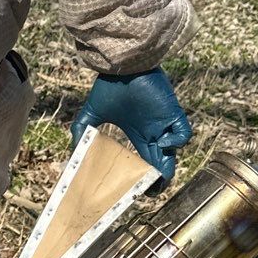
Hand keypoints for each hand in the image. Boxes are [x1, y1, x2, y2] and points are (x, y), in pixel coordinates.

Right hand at [70, 68, 191, 186]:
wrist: (121, 67)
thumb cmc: (110, 86)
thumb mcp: (92, 113)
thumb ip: (82, 131)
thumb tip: (73, 150)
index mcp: (139, 136)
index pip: (147, 164)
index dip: (146, 179)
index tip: (137, 190)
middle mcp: (154, 133)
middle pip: (164, 164)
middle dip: (160, 181)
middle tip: (150, 190)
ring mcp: (164, 125)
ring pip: (175, 153)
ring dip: (168, 165)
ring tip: (157, 171)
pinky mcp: (173, 114)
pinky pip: (184, 135)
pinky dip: (177, 143)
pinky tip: (163, 142)